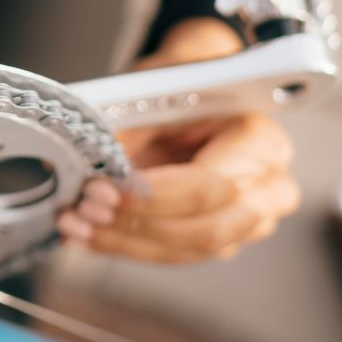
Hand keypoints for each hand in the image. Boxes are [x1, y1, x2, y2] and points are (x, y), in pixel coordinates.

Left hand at [57, 18, 299, 261]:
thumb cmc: (185, 87)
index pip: (210, 185)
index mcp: (262, 143)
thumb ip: (130, 127)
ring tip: (75, 223)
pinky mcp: (217, 241)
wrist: (197, 93)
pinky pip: (169, 254)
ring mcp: (246, 222)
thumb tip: (93, 161)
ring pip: (184, 249)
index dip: (154, 196)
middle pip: (204, 228)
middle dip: (137, 222)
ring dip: (122, 240)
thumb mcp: (157, 90)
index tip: (105, 189)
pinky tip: (83, 235)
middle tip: (87, 206)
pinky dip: (122, 246)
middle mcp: (267, 189)